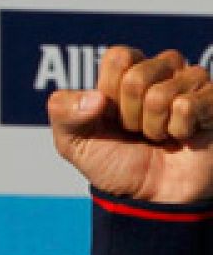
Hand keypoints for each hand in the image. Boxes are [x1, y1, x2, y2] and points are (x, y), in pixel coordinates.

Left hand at [49, 45, 212, 204]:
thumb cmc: (114, 164)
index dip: (109, 92)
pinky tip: (182, 136)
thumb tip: (95, 98)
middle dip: (129, 116)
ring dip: (153, 126)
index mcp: (128, 70)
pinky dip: (178, 130)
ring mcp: (192, 82)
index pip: (119, 57)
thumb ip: (64, 113)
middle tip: (136, 132)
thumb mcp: (73, 143)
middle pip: (137, 77)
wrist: (148, 197)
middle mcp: (162, 70)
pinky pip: (187, 106)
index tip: (111, 116)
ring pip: (161, 95)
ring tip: (158, 136)